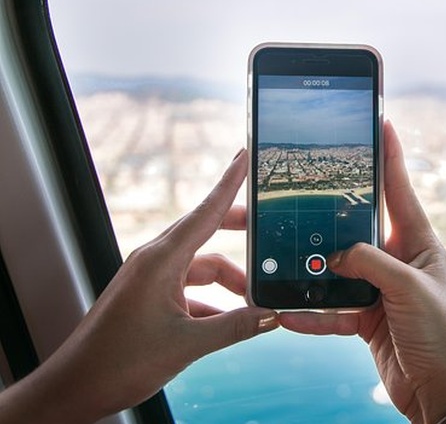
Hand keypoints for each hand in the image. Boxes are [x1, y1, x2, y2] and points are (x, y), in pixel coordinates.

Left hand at [0, 149, 277, 423]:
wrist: (74, 389)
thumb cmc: (117, 364)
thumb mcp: (187, 345)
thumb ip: (235, 327)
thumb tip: (270, 316)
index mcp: (160, 261)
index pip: (205, 212)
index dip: (229, 183)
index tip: (244, 156)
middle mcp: (154, 262)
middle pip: (207, 234)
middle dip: (239, 236)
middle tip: (268, 233)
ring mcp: (149, 280)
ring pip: (201, 267)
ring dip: (228, 283)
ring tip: (253, 303)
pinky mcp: (147, 298)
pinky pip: (188, 288)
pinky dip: (212, 301)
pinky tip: (228, 321)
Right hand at [279, 122, 445, 423]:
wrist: (440, 390)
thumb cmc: (442, 335)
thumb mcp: (409, 290)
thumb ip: (372, 263)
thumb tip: (336, 256)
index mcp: (419, 243)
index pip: (400, 189)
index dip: (390, 154)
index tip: (379, 121)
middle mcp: (398, 260)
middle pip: (357, 227)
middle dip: (329, 214)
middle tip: (301, 192)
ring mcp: (380, 289)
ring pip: (336, 269)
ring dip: (311, 270)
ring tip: (281, 257)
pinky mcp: (365, 318)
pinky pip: (330, 310)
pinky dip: (310, 313)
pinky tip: (288, 312)